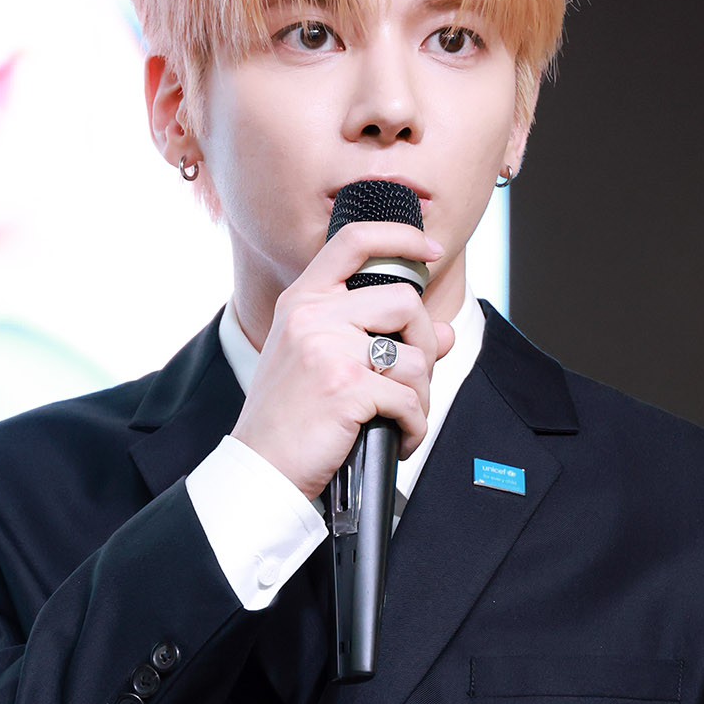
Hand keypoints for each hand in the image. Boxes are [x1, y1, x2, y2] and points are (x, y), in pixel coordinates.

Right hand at [231, 222, 454, 500]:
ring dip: (420, 397)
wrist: (260, 468)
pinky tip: (397, 439)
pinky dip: (413, 427)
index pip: (354, 240)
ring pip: (416, 358)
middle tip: (413, 379)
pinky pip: (409, 401)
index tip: (430, 249)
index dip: (400, 236)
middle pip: (404, 302)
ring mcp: (329, 350)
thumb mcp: (321, 362)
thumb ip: (378, 337)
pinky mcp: (347, 388)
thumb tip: (443, 333)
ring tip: (401, 418)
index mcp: (303, 302)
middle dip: (425, 343)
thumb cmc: (288, 418)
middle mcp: (314, 317)